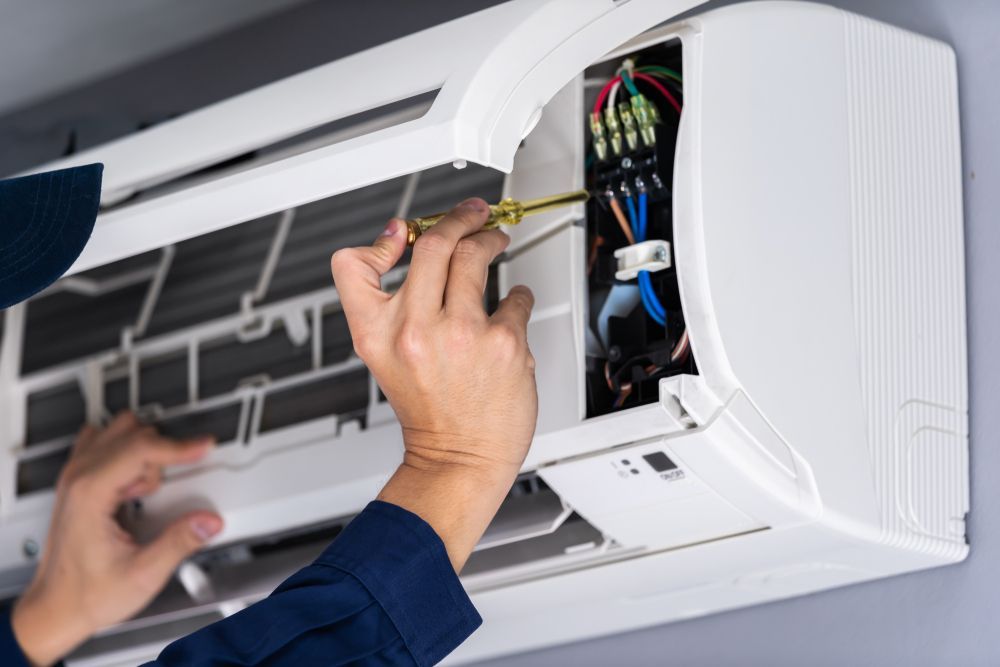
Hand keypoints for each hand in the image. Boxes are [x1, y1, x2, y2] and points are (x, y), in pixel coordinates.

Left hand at [11, 413, 222, 665]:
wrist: (55, 609)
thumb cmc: (86, 594)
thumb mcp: (143, 574)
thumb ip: (180, 543)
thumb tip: (208, 521)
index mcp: (91, 494)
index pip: (141, 448)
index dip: (179, 446)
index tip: (202, 447)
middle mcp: (78, 479)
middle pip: (131, 434)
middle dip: (159, 457)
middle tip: (166, 491)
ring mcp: (73, 479)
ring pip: (116, 432)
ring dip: (141, 451)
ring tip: (145, 490)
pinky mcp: (75, 484)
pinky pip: (101, 443)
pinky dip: (124, 451)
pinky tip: (129, 480)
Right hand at [331, 198, 536, 569]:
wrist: (459, 458)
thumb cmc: (427, 409)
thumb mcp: (382, 356)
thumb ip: (385, 300)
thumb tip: (401, 240)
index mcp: (378, 333)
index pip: (354, 265)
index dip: (379, 240)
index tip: (405, 231)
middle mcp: (417, 330)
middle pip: (435, 244)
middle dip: (458, 218)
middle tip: (472, 214)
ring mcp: (463, 334)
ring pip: (477, 256)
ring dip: (490, 240)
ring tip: (494, 242)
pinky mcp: (504, 343)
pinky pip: (516, 296)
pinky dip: (517, 295)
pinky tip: (511, 306)